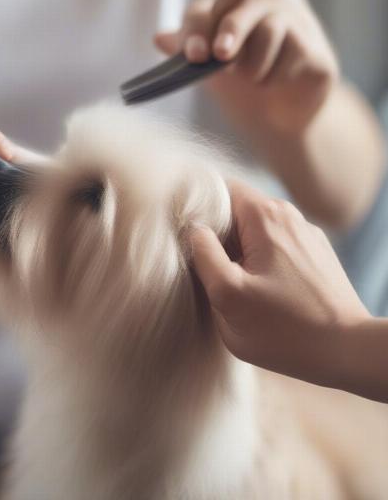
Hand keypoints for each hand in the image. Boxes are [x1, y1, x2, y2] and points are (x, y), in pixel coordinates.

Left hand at [155, 0, 338, 133]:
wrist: (277, 119)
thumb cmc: (238, 87)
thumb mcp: (207, 70)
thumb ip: (188, 51)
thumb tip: (159, 37)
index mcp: (226, 9)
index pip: (205, 10)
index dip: (196, 29)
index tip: (193, 55)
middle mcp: (261, 5)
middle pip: (242, 8)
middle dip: (230, 30)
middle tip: (221, 54)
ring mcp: (293, 22)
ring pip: (269, 32)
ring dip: (254, 68)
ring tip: (254, 80)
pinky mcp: (315, 49)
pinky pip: (293, 56)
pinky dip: (277, 77)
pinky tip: (277, 82)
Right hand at [190, 181, 369, 388]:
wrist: (348, 352)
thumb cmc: (283, 329)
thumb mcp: (228, 295)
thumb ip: (205, 254)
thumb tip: (195, 229)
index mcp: (265, 216)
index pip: (222, 188)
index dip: (201, 208)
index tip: (192, 238)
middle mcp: (289, 216)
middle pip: (239, 208)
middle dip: (220, 233)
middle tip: (211, 267)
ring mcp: (307, 235)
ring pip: (258, 228)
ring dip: (241, 249)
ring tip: (237, 282)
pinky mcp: (316, 255)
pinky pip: (277, 244)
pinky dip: (262, 259)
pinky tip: (263, 290)